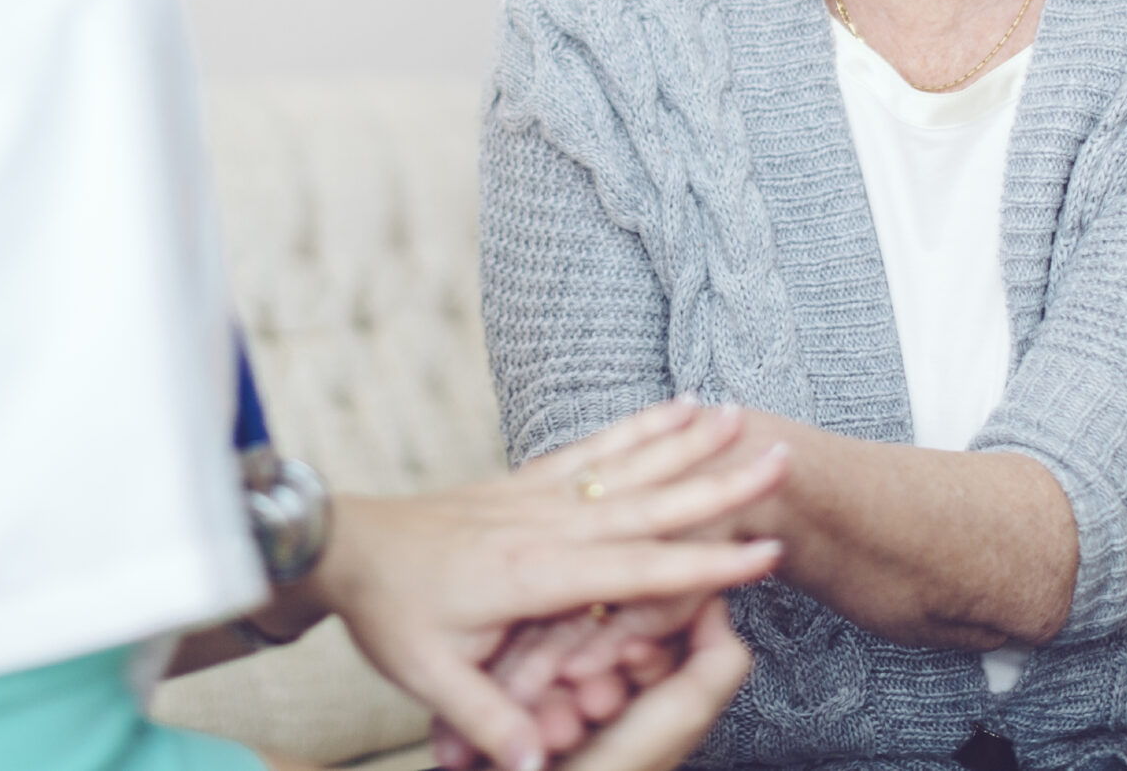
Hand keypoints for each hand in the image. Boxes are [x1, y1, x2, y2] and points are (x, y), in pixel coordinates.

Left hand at [308, 400, 786, 770]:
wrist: (345, 544)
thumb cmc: (389, 609)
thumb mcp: (427, 676)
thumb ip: (488, 719)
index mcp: (534, 573)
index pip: (636, 569)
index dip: (704, 563)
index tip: (767, 551)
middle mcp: (547, 524)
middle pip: (648, 502)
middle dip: (719, 484)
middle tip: (781, 458)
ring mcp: (539, 496)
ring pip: (628, 466)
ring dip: (688, 442)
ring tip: (742, 416)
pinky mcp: (528, 481)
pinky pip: (594, 449)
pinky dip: (639, 427)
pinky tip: (674, 406)